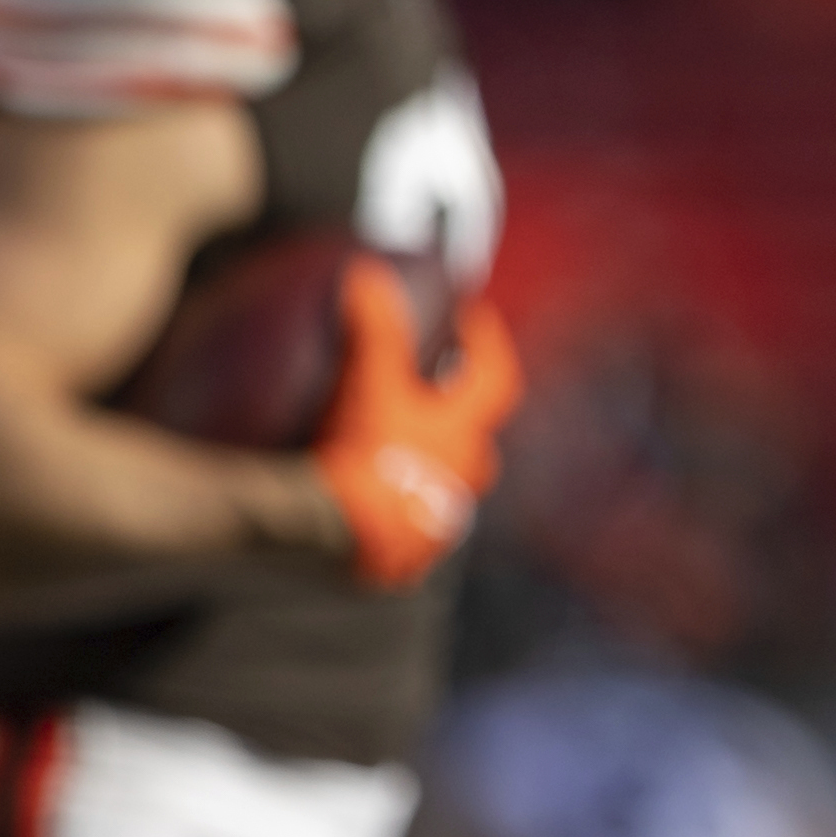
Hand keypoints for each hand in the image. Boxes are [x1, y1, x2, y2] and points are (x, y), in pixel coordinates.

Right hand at [312, 264, 517, 590]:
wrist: (339, 539)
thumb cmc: (363, 456)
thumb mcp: (367, 384)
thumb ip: (372, 328)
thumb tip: (368, 275)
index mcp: (464, 432)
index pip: (496, 379)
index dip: (487, 345)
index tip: (472, 321)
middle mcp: (463, 478)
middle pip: (474, 440)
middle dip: (457, 417)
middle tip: (428, 395)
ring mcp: (439, 523)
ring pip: (446, 488)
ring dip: (428, 468)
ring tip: (394, 455)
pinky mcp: (407, 561)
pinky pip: (412, 531)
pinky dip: (396, 512)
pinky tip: (365, 508)